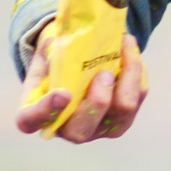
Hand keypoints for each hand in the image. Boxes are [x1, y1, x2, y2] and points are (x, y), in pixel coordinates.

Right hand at [13, 26, 147, 142]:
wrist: (78, 68)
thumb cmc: (56, 62)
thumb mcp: (47, 53)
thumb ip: (52, 50)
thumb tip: (62, 41)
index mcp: (35, 113)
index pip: (32, 120)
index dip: (47, 110)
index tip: (63, 93)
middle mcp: (65, 129)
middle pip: (82, 128)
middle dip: (98, 99)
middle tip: (105, 72)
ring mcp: (96, 130)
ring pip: (121, 110)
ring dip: (128, 74)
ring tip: (124, 42)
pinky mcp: (121, 122)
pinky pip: (137, 97)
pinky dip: (136, 71)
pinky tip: (130, 52)